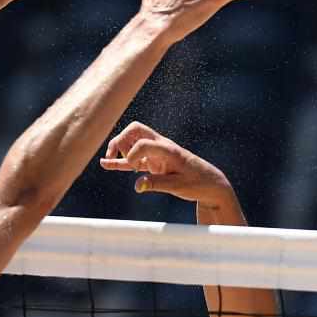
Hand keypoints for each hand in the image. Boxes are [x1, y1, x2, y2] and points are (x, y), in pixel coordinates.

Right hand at [99, 122, 234, 207]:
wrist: (210, 184)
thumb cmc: (198, 183)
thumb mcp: (179, 186)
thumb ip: (157, 184)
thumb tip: (137, 185)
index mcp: (168, 150)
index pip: (143, 142)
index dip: (132, 154)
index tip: (135, 171)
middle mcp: (160, 147)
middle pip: (135, 130)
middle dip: (121, 140)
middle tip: (118, 157)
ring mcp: (156, 154)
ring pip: (132, 141)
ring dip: (120, 148)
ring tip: (109, 160)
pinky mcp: (154, 163)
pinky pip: (134, 159)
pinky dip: (120, 161)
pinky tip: (105, 163)